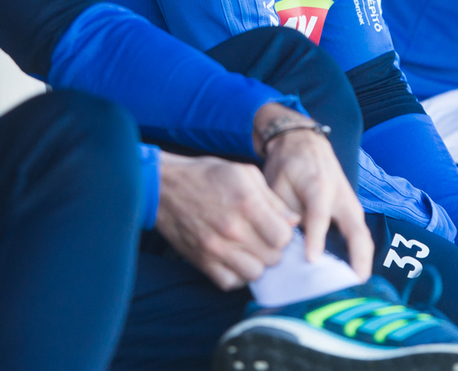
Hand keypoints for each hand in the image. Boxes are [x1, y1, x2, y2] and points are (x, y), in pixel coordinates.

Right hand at [155, 152, 296, 289]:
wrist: (164, 187)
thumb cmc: (207, 175)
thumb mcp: (244, 174)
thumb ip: (272, 199)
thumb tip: (293, 222)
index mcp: (246, 204)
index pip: (283, 238)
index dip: (284, 234)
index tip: (276, 228)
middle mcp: (232, 229)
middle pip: (272, 258)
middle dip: (273, 250)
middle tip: (263, 239)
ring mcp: (215, 248)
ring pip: (254, 274)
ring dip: (257, 264)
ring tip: (250, 250)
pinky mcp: (201, 261)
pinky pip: (229, 283)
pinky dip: (236, 275)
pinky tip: (235, 260)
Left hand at [254, 104, 372, 277]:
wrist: (303, 142)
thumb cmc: (288, 166)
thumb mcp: (278, 184)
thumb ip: (282, 212)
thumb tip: (284, 245)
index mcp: (320, 187)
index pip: (319, 217)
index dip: (316, 239)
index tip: (312, 262)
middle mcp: (342, 198)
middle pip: (358, 233)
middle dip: (358, 260)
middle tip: (351, 286)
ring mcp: (351, 206)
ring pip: (363, 238)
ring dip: (361, 263)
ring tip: (354, 289)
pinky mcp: (353, 213)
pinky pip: (360, 237)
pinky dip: (359, 257)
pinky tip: (350, 278)